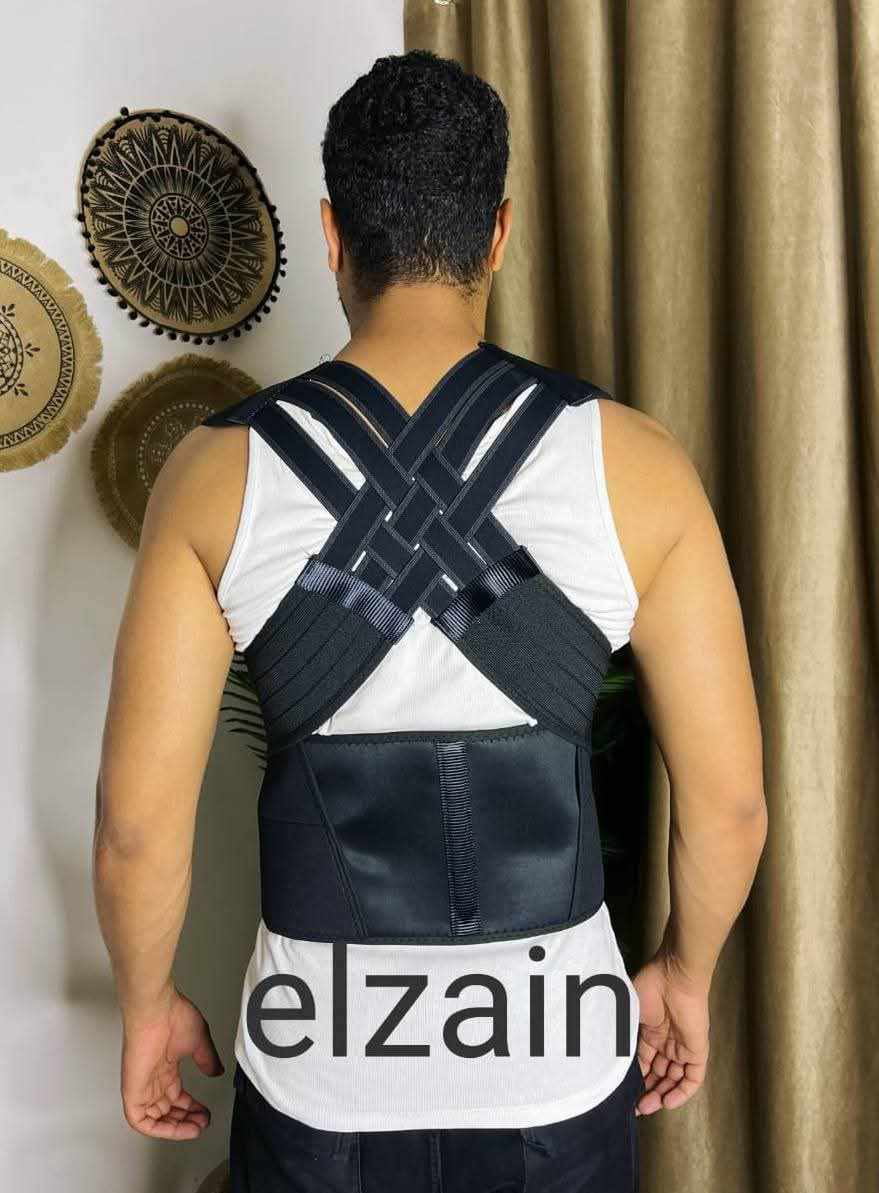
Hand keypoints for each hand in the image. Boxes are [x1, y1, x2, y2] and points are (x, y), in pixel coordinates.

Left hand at [120, 984, 224, 1139]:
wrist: (155, 1010)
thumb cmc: (173, 1016)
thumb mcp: (199, 1041)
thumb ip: (207, 1059)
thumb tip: (216, 1072)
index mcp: (165, 1067)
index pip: (176, 1096)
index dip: (191, 1107)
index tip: (205, 1113)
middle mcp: (153, 1078)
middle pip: (167, 1110)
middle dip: (186, 1120)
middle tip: (202, 1123)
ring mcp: (142, 1085)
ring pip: (154, 1118)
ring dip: (175, 1127)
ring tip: (195, 1128)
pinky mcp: (132, 1091)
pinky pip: (139, 1120)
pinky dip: (157, 1129)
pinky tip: (175, 1130)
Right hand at [631, 950, 709, 1114]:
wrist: (674, 975)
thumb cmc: (648, 986)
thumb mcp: (627, 1012)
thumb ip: (619, 1032)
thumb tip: (604, 1054)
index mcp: (650, 1032)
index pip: (644, 1063)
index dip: (635, 1078)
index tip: (623, 1094)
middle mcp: (666, 1042)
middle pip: (659, 1075)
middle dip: (647, 1092)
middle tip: (635, 1107)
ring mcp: (682, 1047)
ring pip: (674, 1079)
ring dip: (662, 1095)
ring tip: (647, 1107)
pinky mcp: (697, 1050)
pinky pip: (693, 1078)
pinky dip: (681, 1093)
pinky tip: (667, 1102)